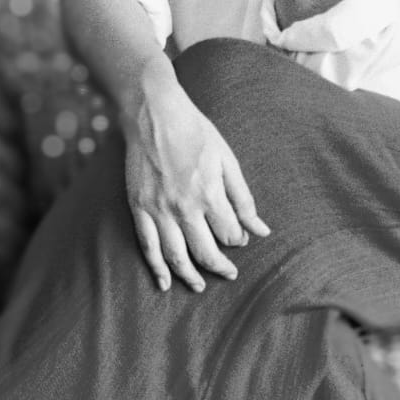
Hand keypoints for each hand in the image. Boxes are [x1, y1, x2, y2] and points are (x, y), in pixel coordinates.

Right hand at [123, 79, 269, 292]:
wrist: (153, 113)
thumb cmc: (196, 131)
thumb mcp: (227, 160)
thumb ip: (243, 199)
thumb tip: (260, 230)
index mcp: (209, 193)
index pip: (229, 234)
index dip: (237, 241)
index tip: (238, 240)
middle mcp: (184, 207)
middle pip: (206, 251)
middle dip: (220, 266)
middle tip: (229, 273)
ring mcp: (158, 209)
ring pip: (176, 256)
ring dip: (189, 276)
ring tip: (200, 286)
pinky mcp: (138, 207)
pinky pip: (148, 246)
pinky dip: (156, 268)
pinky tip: (164, 283)